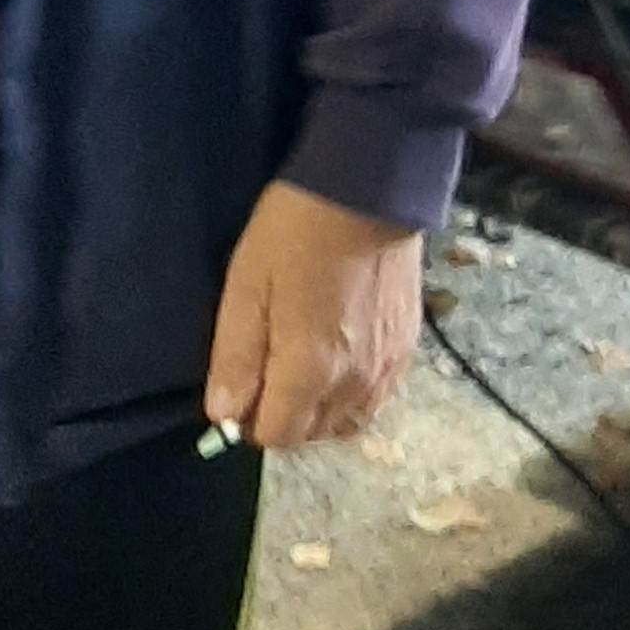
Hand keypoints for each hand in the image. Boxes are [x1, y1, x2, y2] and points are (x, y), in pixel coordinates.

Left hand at [204, 179, 421, 447]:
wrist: (368, 194)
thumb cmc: (293, 233)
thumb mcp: (246, 286)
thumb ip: (235, 356)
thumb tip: (223, 415)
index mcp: (311, 371)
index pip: (278, 436)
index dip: (249, 421)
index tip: (238, 389)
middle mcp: (355, 384)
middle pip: (312, 434)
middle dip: (282, 417)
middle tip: (263, 372)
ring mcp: (387, 370)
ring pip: (346, 423)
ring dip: (316, 411)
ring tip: (297, 368)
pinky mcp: (407, 350)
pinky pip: (374, 399)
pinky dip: (349, 396)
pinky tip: (334, 360)